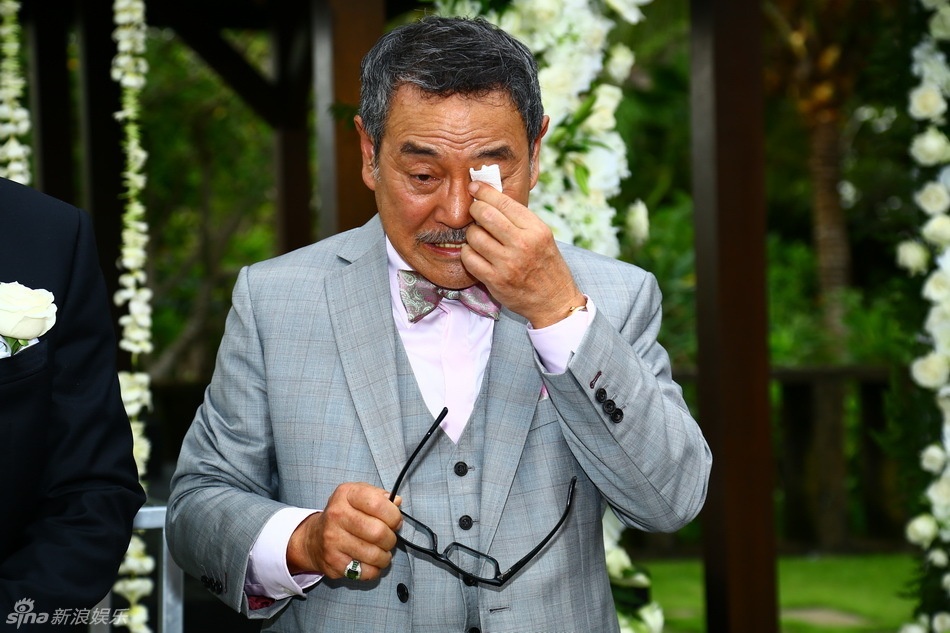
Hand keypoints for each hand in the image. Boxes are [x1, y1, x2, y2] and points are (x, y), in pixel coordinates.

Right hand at [286, 482, 401, 580]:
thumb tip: (397, 502)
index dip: (394, 515)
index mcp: (346, 494)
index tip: (395, 521)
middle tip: (388, 539)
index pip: (378, 503)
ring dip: (385, 556)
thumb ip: (379, 496)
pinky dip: (374, 570)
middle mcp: (337, 515)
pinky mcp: (333, 561)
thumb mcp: (358, 495)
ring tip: (381, 552)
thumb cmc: (344, 515)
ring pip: (374, 554)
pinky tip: (370, 563)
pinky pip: (366, 571)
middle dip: (390, 539)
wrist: (313, 539)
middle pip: (378, 532)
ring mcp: (333, 539)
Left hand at [462, 181, 585, 327]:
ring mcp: (507, 264)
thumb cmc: (546, 265)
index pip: (504, 202)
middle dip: (474, 209)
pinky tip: (475, 252)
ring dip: (471, 233)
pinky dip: (467, 252)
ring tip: (478, 236)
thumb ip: (520, 219)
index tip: (475, 186)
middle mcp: (522, 244)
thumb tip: (491, 198)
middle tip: (474, 211)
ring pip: (474, 236)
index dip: (484, 191)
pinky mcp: (495, 280)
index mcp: (536, 230)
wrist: (554, 301)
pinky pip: (469, 258)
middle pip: (485, 215)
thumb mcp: (542, 236)